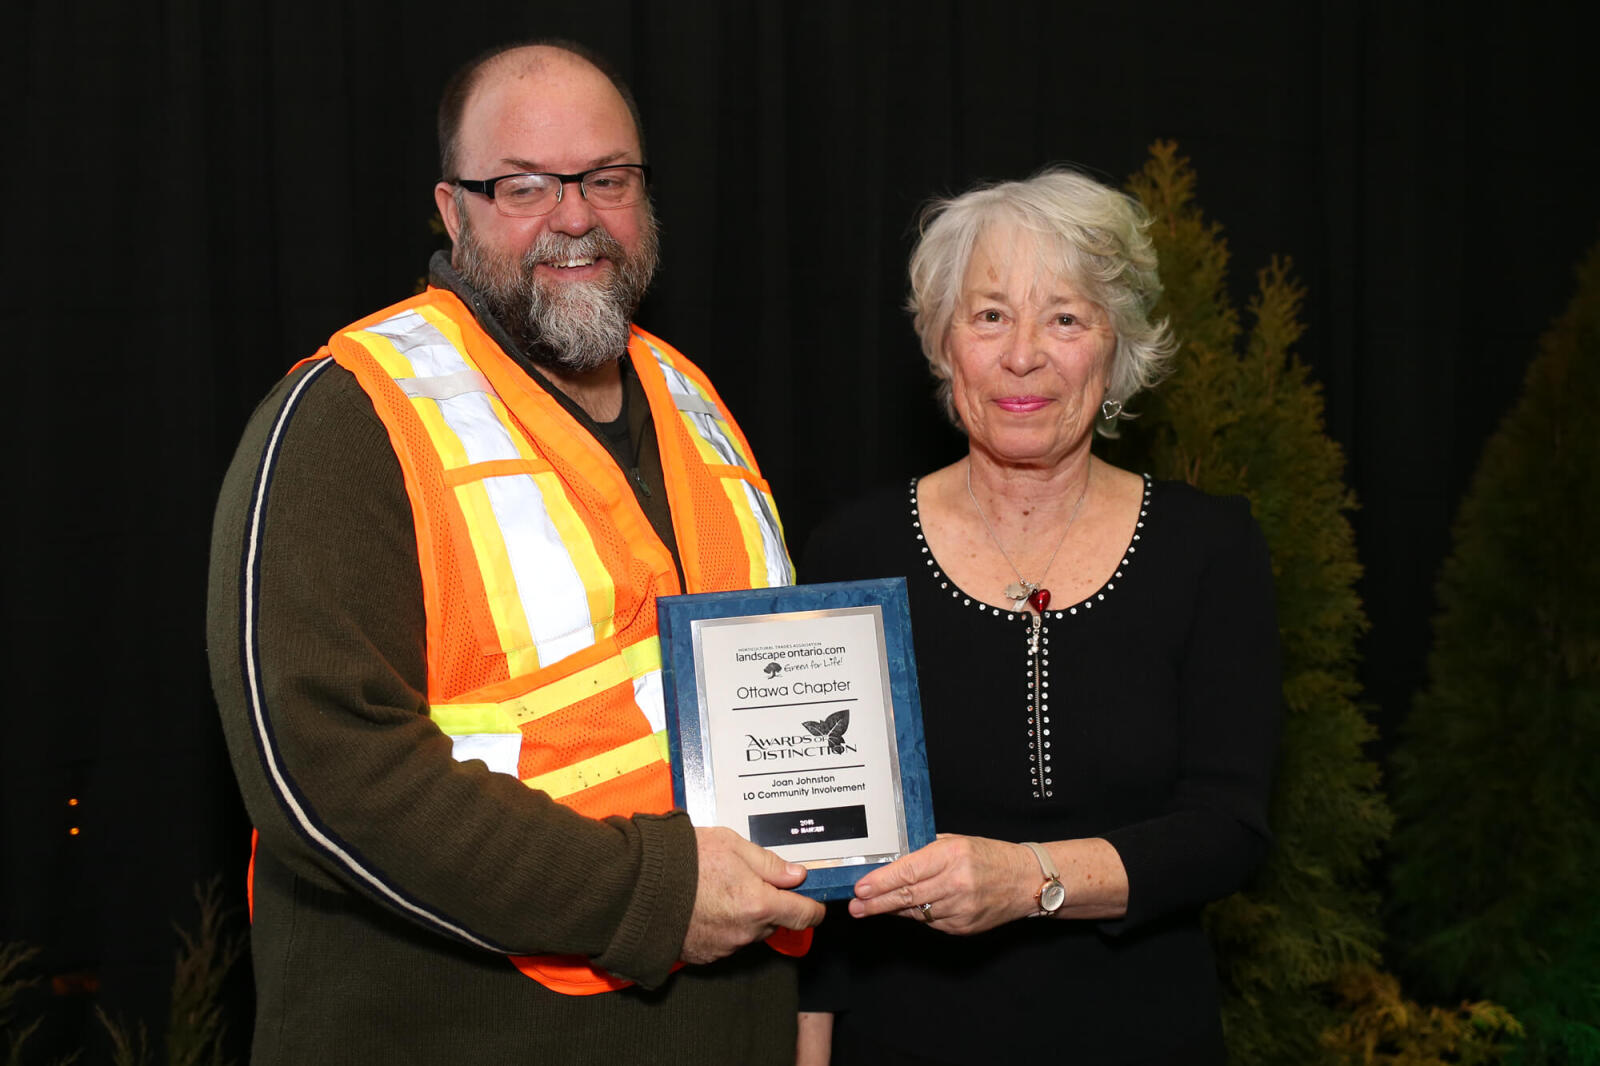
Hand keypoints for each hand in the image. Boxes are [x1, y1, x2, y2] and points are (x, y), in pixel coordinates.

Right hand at [681, 827, 824, 964]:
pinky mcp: (704, 955)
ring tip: (718, 890)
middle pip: (773, 922)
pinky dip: (722, 927)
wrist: (638, 885)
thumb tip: (796, 875)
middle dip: (769, 904)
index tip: (813, 904)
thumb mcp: (732, 845)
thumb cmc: (683, 860)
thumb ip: (769, 863)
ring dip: (744, 916)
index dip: (813, 908)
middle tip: (748, 881)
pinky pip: (725, 942)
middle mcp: (745, 931)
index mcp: (759, 903)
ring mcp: (724, 947)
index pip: (804, 915)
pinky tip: (704, 906)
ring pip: (749, 932)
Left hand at [848, 833, 1033, 934]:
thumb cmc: (989, 856)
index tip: (861, 888)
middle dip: (877, 903)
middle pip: (907, 896)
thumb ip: (925, 851)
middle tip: (856, 906)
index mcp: (952, 855)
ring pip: (917, 912)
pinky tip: (908, 908)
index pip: (908, 872)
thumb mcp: (956, 842)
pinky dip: (918, 915)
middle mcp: (957, 883)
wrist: (1026, 881)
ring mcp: (961, 908)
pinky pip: (932, 922)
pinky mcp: (965, 927)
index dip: (881, 882)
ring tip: (873, 906)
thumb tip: (891, 862)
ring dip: (894, 909)